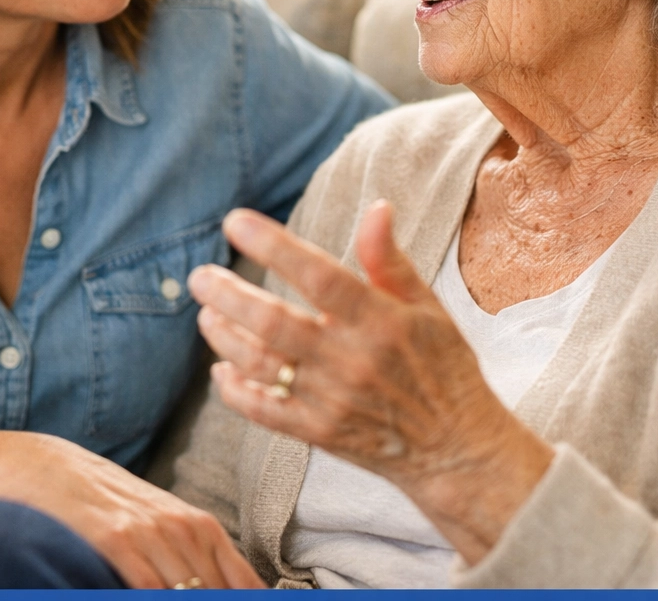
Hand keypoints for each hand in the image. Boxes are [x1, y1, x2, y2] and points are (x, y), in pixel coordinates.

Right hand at [13, 433, 266, 588]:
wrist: (48, 468)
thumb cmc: (107, 501)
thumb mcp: (158, 524)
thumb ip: (194, 557)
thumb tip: (229, 588)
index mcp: (201, 527)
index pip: (243, 584)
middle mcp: (183, 528)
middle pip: (217, 591)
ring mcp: (150, 532)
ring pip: (189, 591)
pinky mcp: (116, 538)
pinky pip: (149, 587)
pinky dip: (156, 599)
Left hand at [187, 201, 552, 563]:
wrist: (457, 450)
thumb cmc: (444, 368)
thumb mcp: (429, 308)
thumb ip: (390, 260)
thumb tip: (376, 207)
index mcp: (380, 321)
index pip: (318, 274)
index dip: (273, 246)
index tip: (235, 221)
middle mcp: (351, 359)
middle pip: (274, 323)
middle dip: (228, 295)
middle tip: (200, 276)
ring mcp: (331, 399)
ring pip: (261, 364)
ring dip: (225, 337)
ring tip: (206, 313)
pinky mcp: (319, 433)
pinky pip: (265, 411)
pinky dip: (236, 391)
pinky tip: (221, 369)